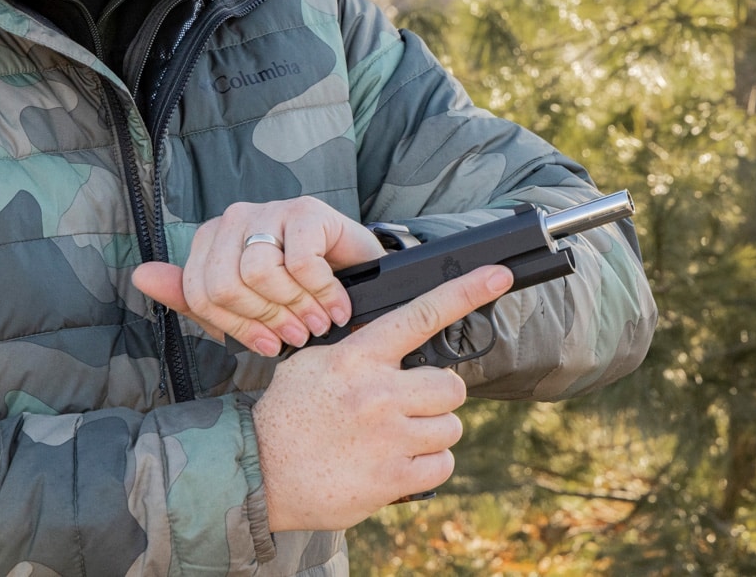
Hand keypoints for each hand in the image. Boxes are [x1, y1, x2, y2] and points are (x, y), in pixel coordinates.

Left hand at [131, 197, 385, 356]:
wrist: (359, 272)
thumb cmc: (297, 292)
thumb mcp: (242, 306)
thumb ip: (191, 297)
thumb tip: (139, 276)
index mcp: (211, 241)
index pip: (201, 295)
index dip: (236, 329)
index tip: (268, 345)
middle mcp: (235, 219)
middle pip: (226, 285)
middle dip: (266, 319)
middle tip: (297, 334)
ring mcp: (271, 209)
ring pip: (261, 273)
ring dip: (296, 308)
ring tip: (318, 321)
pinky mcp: (307, 210)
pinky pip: (300, 263)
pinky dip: (322, 293)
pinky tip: (336, 304)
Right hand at [253, 263, 514, 532]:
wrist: (257, 470)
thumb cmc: (286, 414)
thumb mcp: (313, 362)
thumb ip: (358, 348)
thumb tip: (397, 335)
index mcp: (359, 357)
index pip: (420, 315)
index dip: (465, 292)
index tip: (498, 277)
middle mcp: (378, 392)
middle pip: (451, 385)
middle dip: (437, 397)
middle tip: (409, 406)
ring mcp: (388, 437)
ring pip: (450, 427)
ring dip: (431, 434)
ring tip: (396, 439)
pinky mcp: (392, 478)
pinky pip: (442, 465)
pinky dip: (427, 467)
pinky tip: (398, 464)